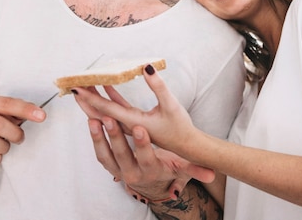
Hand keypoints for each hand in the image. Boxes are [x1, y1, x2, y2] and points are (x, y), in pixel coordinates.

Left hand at [73, 64, 195, 153]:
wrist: (186, 146)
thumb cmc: (179, 127)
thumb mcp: (171, 105)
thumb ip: (158, 86)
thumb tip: (146, 67)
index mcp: (133, 122)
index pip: (106, 109)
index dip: (90, 98)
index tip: (77, 88)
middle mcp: (127, 125)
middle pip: (100, 112)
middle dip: (86, 98)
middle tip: (74, 83)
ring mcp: (129, 124)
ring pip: (106, 111)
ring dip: (95, 98)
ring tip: (85, 83)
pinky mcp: (134, 122)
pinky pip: (116, 109)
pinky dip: (109, 98)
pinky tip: (107, 85)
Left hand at [87, 115, 213, 202]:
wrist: (149, 182)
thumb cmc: (166, 168)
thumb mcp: (181, 168)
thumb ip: (194, 169)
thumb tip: (212, 173)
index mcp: (150, 170)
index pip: (146, 157)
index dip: (142, 145)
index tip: (140, 129)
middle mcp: (131, 173)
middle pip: (121, 154)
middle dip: (115, 136)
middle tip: (109, 118)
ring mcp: (117, 169)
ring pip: (105, 152)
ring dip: (98, 136)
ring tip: (93, 117)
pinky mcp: (108, 163)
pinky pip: (98, 150)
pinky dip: (93, 136)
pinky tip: (89, 118)